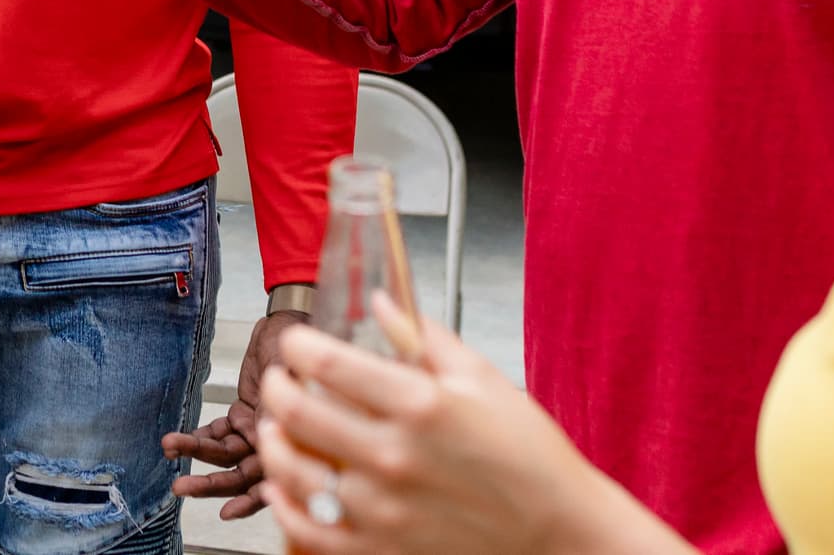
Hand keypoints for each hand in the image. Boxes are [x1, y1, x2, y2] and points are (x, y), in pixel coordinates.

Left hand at [166, 309, 308, 519]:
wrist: (286, 324)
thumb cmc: (295, 351)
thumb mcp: (289, 378)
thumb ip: (276, 412)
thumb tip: (262, 440)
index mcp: (294, 440)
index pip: (270, 481)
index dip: (250, 501)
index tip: (225, 511)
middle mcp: (274, 441)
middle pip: (240, 473)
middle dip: (210, 482)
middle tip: (180, 486)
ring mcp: (256, 429)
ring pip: (224, 453)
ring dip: (195, 451)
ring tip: (169, 447)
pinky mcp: (241, 414)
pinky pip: (218, 433)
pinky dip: (199, 436)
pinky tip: (180, 439)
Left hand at [253, 294, 673, 554]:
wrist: (560, 532)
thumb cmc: (530, 457)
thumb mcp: (483, 380)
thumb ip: (423, 337)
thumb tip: (382, 302)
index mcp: (421, 405)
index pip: (328, 363)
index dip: (297, 345)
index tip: (296, 342)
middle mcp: (395, 456)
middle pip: (298, 412)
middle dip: (277, 386)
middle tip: (280, 378)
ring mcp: (384, 510)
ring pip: (293, 471)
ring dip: (273, 441)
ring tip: (277, 426)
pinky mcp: (382, 550)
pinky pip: (309, 529)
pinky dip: (286, 505)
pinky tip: (285, 485)